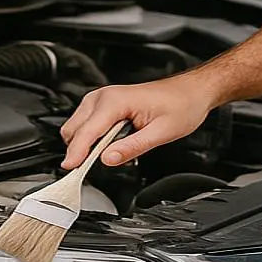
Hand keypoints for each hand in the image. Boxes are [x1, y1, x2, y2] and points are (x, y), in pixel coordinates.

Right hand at [60, 76, 214, 168]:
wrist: (190, 92)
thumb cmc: (180, 105)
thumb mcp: (160, 132)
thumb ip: (131, 147)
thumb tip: (108, 159)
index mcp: (115, 101)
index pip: (87, 131)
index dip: (76, 153)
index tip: (70, 169)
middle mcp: (104, 96)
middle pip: (73, 129)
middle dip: (79, 150)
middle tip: (91, 169)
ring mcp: (102, 98)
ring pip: (77, 127)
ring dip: (85, 144)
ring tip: (111, 152)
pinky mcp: (104, 104)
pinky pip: (87, 124)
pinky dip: (92, 138)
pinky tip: (111, 144)